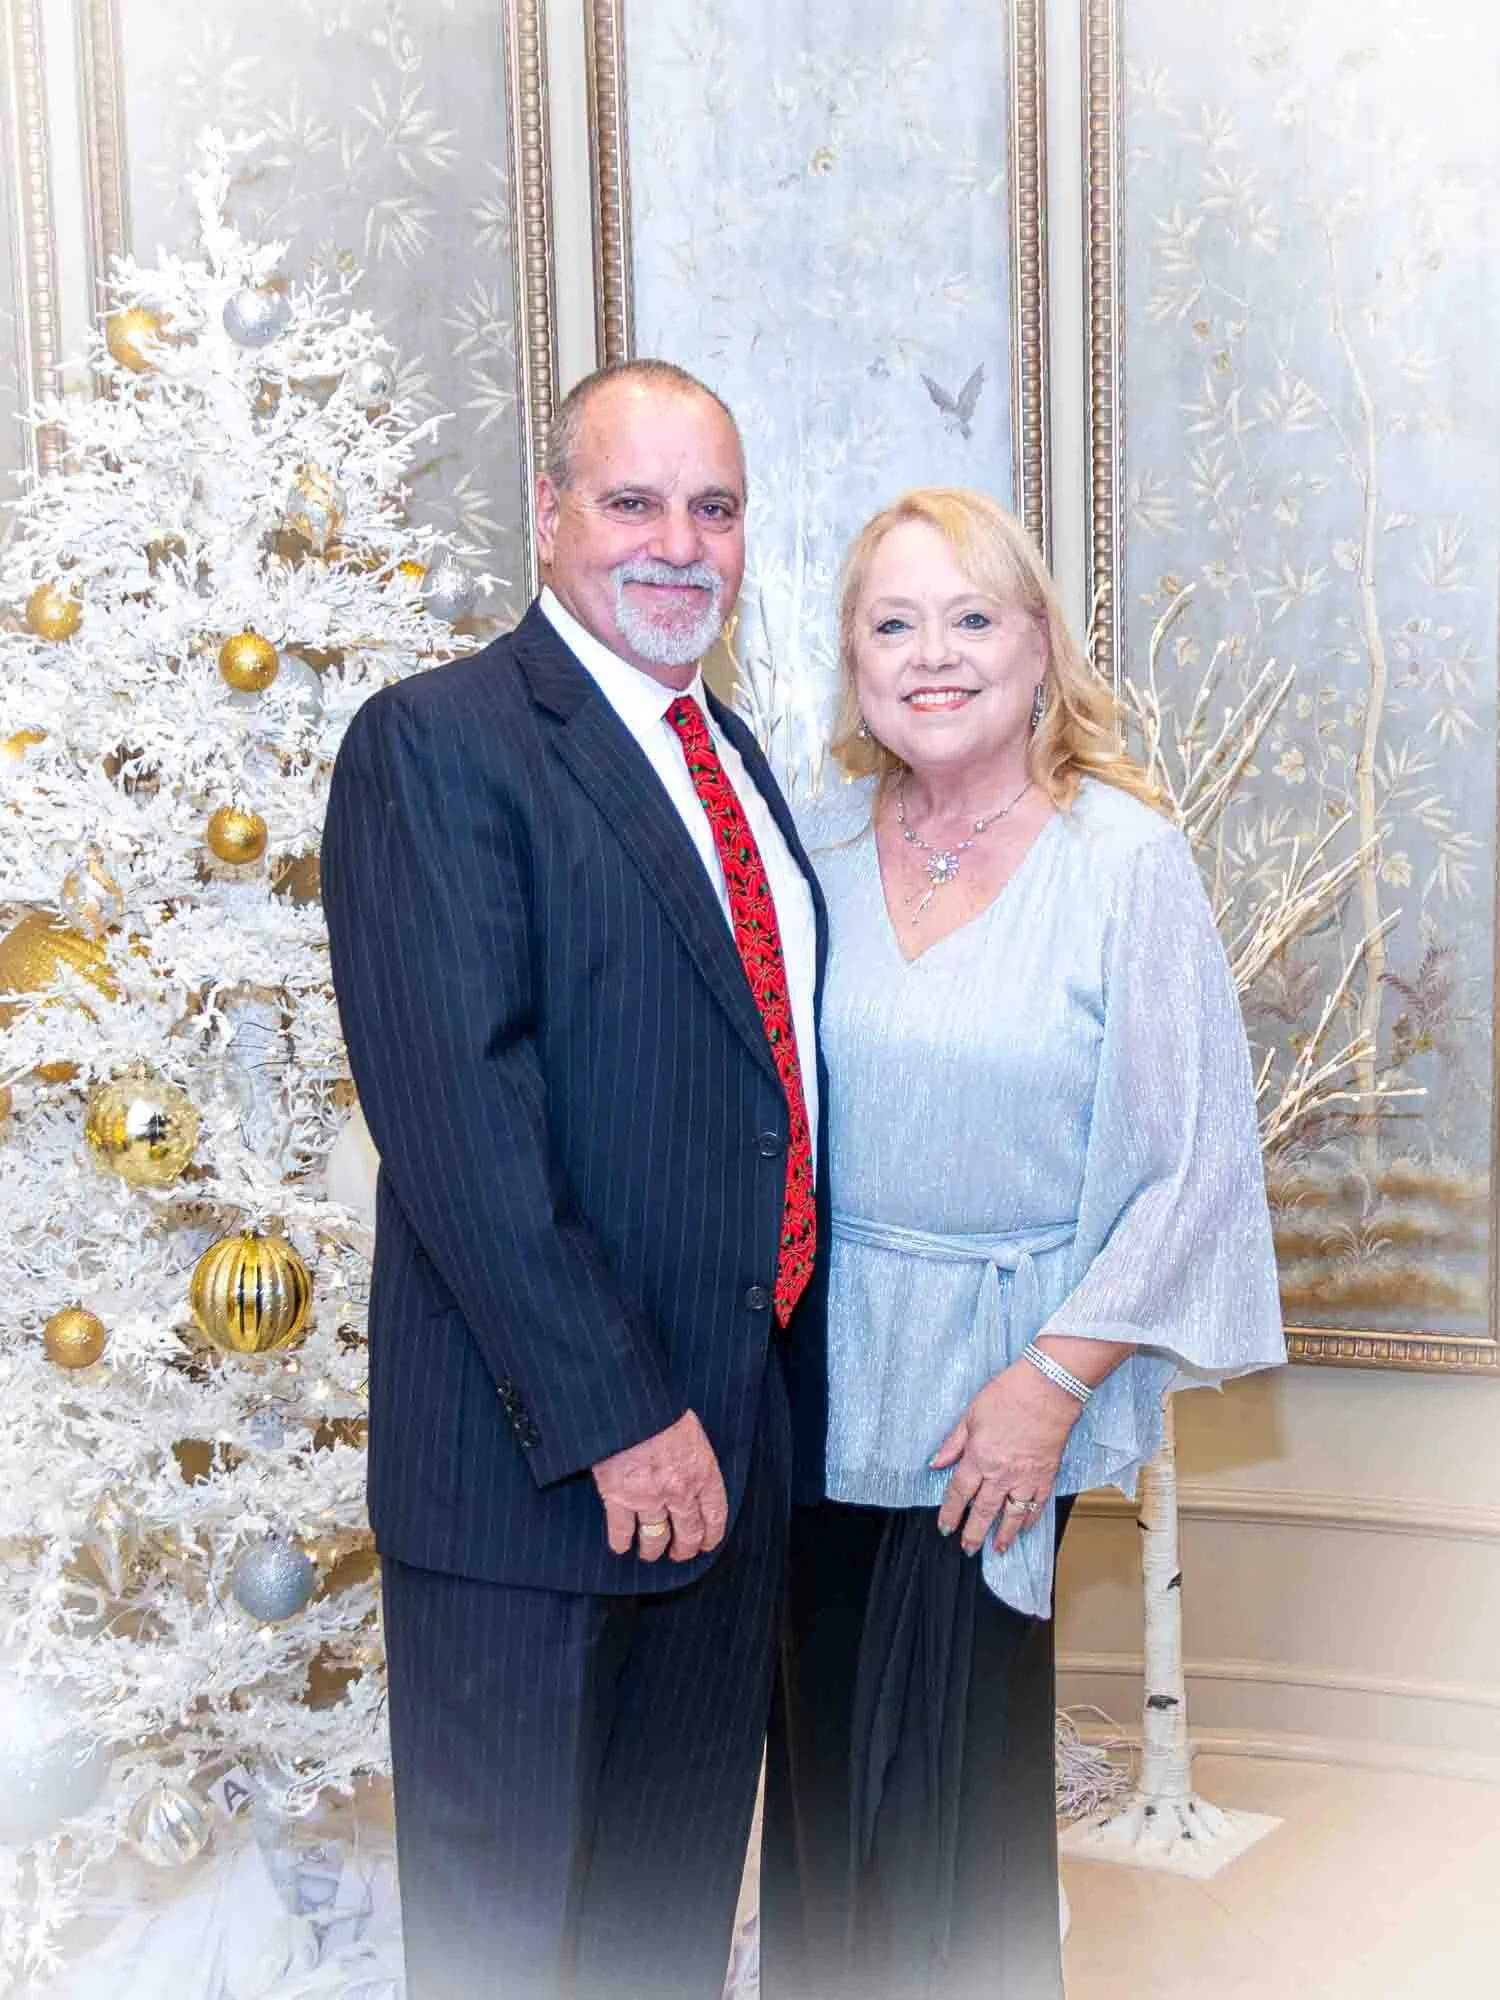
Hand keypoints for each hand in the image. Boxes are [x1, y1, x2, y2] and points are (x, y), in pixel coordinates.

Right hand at [591, 1410, 728, 1563]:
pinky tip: (621, 1547)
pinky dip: (621, 1542)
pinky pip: (621, 1531)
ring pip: (655, 1538)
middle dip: (684, 1548)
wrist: (630, 1405)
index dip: (711, 1535)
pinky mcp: (618, 1498)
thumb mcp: (693, 1433)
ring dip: (653, 1550)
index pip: (714, 1515)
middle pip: (687, 1533)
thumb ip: (696, 1460)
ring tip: (650, 1553)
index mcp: (702, 1472)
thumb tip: (693, 1475)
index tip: (706, 1544)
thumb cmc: (662, 1410)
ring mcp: (648, 1498)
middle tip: (679, 1554)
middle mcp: (679, 1492)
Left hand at [930, 1361, 1080, 1556]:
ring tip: (996, 1549)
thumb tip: (936, 1462)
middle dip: (974, 1532)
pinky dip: (1031, 1519)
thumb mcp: (970, 1414)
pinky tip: (1025, 1527)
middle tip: (967, 1548)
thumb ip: (953, 1443)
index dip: (950, 1512)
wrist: (1047, 1389)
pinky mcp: (1046, 1475)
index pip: (960, 1492)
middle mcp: (1001, 1473)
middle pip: (984, 1511)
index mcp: (979, 1457)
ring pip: (1012, 1515)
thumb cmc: (1009, 1394)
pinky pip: (1037, 1505)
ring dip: (1003, 1534)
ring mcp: (1026, 1477)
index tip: (945, 1526)